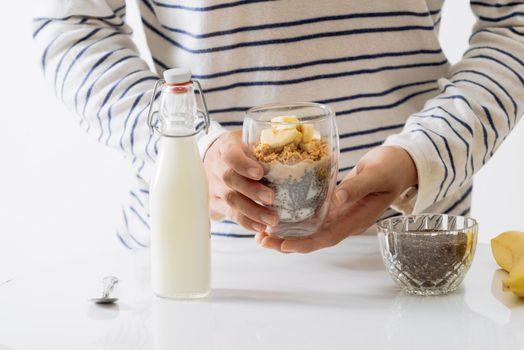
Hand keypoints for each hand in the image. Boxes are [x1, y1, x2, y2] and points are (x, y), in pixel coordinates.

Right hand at [204, 130, 277, 231]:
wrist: (214, 158)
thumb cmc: (240, 148)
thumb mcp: (249, 139)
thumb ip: (266, 143)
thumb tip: (294, 144)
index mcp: (226, 147)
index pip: (231, 155)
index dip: (244, 165)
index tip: (260, 172)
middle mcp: (217, 167)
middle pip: (230, 180)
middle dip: (252, 191)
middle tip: (271, 198)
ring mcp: (214, 187)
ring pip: (231, 200)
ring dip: (252, 211)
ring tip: (272, 219)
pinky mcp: (216, 203)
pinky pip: (230, 214)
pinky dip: (246, 222)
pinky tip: (260, 227)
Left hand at [256, 145, 417, 252]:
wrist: (399, 163)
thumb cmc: (391, 167)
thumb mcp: (376, 175)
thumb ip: (356, 187)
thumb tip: (334, 200)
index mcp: (356, 219)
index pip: (327, 237)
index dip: (305, 243)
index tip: (284, 245)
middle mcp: (344, 221)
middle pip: (312, 238)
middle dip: (287, 242)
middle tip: (262, 239)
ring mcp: (339, 213)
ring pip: (309, 229)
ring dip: (286, 232)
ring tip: (261, 232)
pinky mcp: (333, 203)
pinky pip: (311, 215)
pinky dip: (294, 217)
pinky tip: (276, 212)